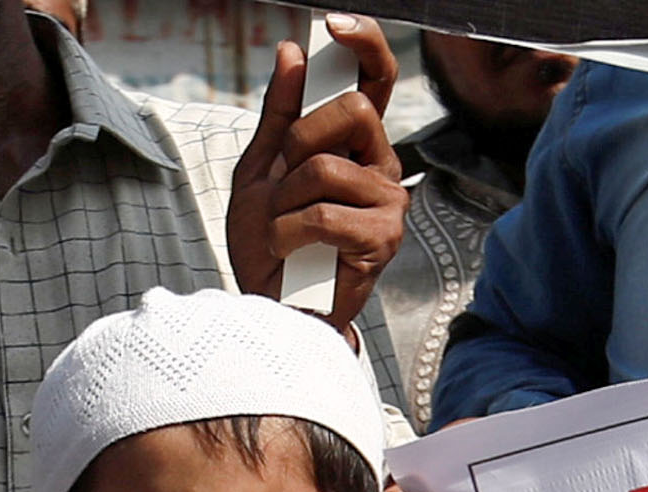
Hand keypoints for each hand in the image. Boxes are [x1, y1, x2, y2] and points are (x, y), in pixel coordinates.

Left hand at [225, 15, 407, 330]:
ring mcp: (387, 204)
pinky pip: (324, 214)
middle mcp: (380, 167)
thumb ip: (278, 115)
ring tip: (282, 230)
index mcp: (355, 145)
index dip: (363, 46)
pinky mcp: (382, 241)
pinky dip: (289, 232)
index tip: (335, 24)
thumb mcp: (260, 171)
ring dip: (285, 201)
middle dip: (301, 141)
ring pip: (327, 168)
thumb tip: (291, 53)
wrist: (269, 307)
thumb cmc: (271, 247)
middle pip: (354, 111)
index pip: (374, 81)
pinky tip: (289, 252)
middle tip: (283, 180)